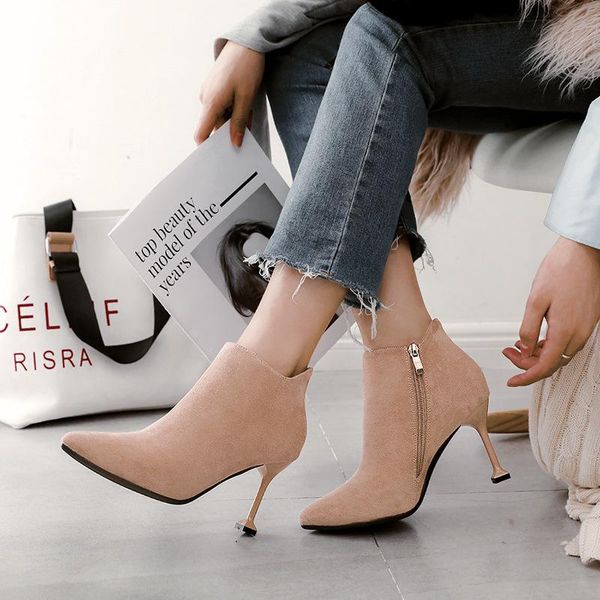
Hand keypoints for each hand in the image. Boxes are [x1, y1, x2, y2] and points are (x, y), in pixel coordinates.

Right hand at [194, 41, 264, 146]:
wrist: (246, 43)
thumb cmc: (246, 68)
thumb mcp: (246, 99)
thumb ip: (239, 123)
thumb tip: (235, 143)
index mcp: (211, 102)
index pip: (201, 133)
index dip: (207, 147)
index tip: (217, 157)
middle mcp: (206, 98)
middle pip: (214, 126)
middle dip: (229, 131)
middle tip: (246, 134)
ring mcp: (209, 92)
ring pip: (220, 115)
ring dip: (234, 119)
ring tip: (248, 112)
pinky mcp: (214, 88)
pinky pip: (222, 105)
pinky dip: (233, 109)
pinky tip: (244, 105)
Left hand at [503, 236, 599, 385]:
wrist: (585, 252)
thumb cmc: (560, 270)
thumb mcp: (536, 300)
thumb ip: (529, 328)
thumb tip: (524, 350)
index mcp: (565, 331)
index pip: (545, 367)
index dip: (526, 377)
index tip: (511, 381)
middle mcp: (579, 334)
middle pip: (552, 363)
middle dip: (527, 363)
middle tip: (506, 351)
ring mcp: (585, 328)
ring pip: (560, 354)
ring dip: (537, 354)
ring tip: (515, 343)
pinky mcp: (587, 321)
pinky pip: (567, 342)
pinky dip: (549, 345)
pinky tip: (534, 336)